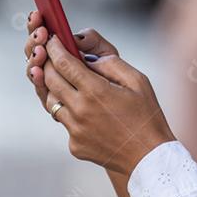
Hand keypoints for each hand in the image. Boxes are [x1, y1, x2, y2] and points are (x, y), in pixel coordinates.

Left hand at [24, 14, 175, 175]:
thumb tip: (87, 57)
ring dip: (54, 87)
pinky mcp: (74, 145)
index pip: (64, 63)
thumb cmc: (147, 116)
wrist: (148, 158)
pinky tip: (83, 108)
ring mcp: (75, 130)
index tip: (52, 38)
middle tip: (50, 54)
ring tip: (65, 79)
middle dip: (47, 63)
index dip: (55, 47)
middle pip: (50, 80)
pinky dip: (69, 110)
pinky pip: (64, 121)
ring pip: (51, 101)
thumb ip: (110, 64)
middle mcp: (80, 111)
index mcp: (96, 92)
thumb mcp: (138, 81)